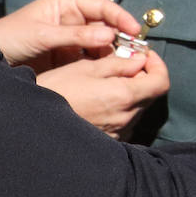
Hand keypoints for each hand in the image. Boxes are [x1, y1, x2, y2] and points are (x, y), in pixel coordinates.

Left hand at [0, 0, 141, 72]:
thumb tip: (109, 36)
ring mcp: (72, 38)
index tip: (135, 31)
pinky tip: (109, 72)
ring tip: (125, 66)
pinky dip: (101, 65)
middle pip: (106, 25)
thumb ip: (76, 36)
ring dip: (113, 53)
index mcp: (67, 4)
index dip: (120, 17)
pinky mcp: (69, 56)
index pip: (102, 6)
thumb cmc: (11, 37)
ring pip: (101, 44)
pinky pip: (91, 58)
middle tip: (135, 53)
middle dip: (121, 38)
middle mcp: (73, 18)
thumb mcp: (43, 35)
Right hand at [38, 46, 169, 137]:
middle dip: (143, 76)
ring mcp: (118, 132)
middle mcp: (126, 118)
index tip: (144, 55)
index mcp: (123, 96)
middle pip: (150, 95)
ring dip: (131, 92)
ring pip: (137, 107)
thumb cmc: (56, 91)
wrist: (34, 124)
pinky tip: (101, 100)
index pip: (161, 83)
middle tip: (124, 63)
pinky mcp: (109, 141)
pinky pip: (124, 121)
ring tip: (108, 81)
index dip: (158, 65)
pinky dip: (120, 107)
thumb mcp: (85, 68)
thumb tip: (140, 59)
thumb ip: (118, 64)